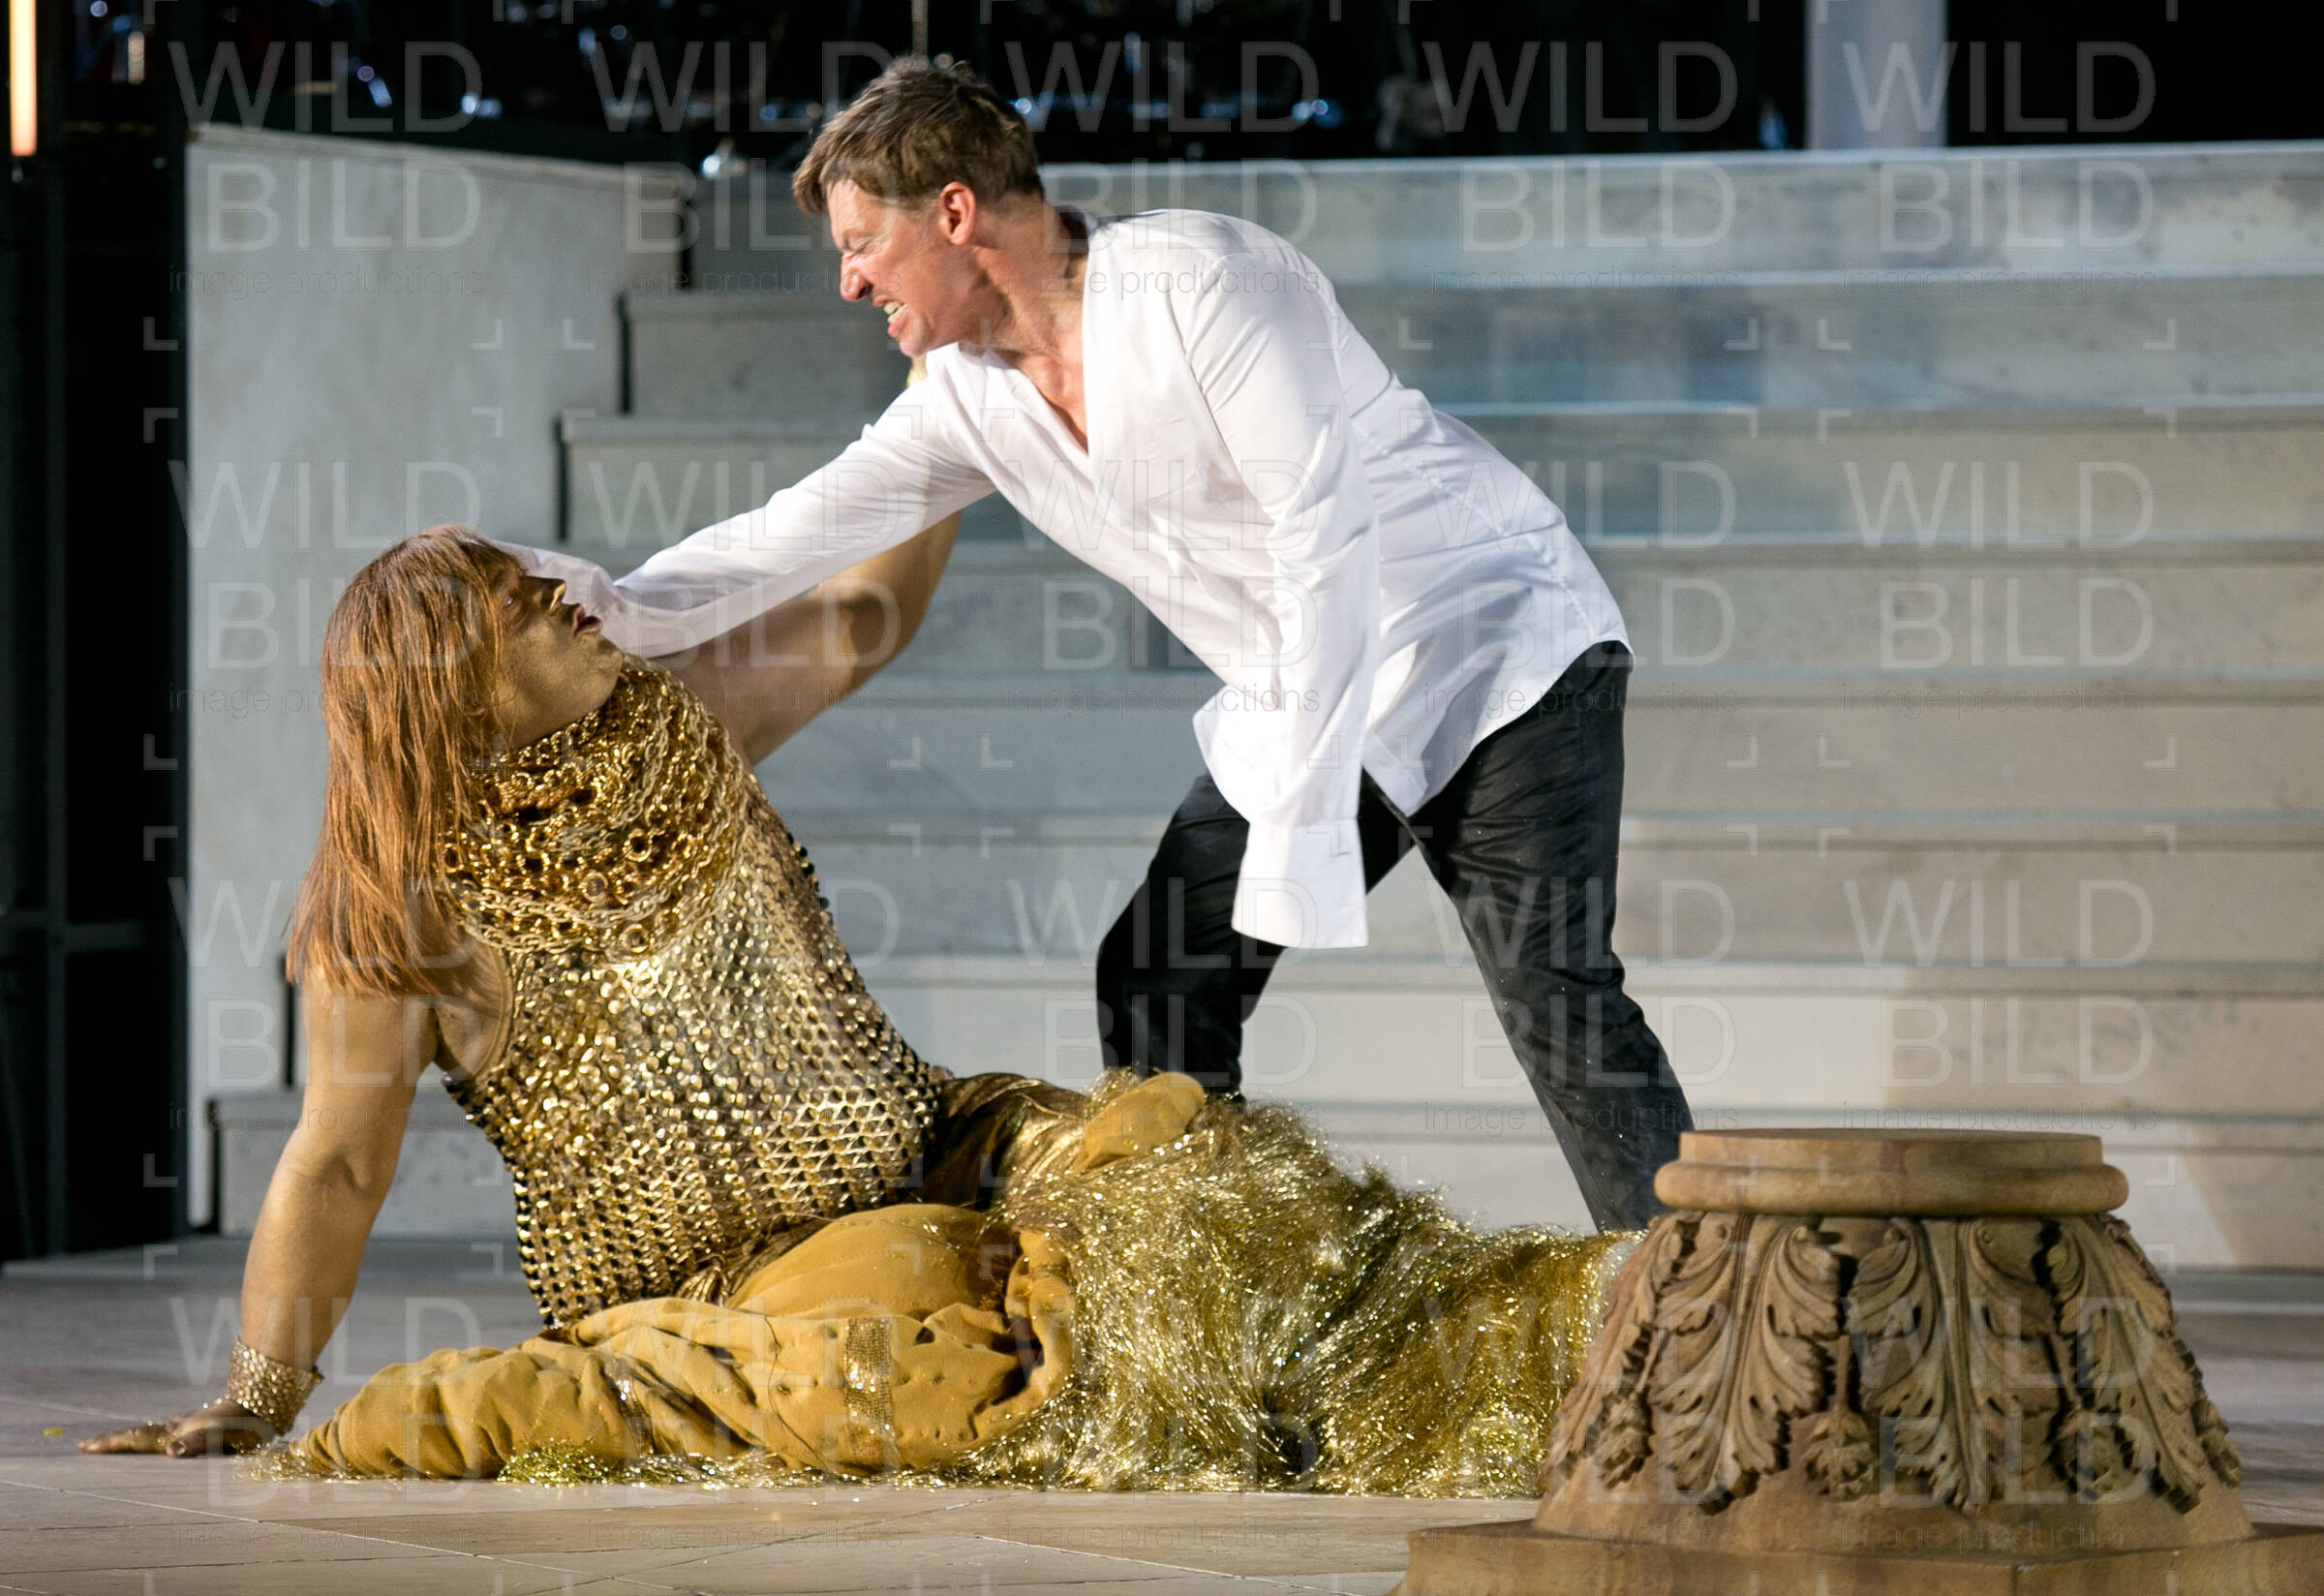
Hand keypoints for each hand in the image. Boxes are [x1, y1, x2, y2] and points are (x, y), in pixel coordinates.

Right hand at [79, 1399, 274, 1457]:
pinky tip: (158, 1441)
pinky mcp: (200, 1424)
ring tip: (114, 1444)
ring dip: (131, 1439)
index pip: (137, 1438)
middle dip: (114, 1441)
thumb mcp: (221, 1431)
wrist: (265, 1400)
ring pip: (152, 1431)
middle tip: (87, 1446)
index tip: (86, 1447)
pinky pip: (167, 1432)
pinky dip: (152, 1437)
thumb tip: (170, 1452)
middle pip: (139, 1433)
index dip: (113, 1443)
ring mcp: (188, 1423)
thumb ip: (197, 1442)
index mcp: (176, 1430)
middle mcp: (177, 1426)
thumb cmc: (244, 1420)